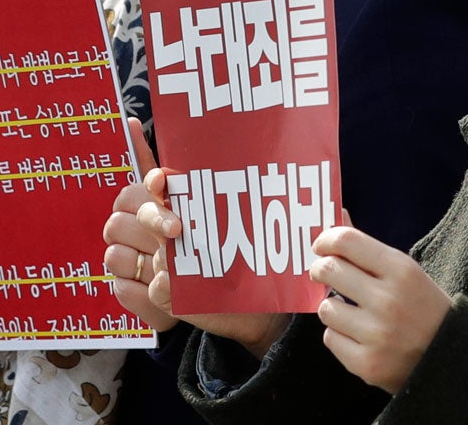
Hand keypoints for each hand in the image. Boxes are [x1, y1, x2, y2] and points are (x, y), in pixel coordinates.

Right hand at [100, 118, 290, 353]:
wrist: (267, 309)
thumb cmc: (274, 257)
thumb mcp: (289, 228)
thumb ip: (308, 213)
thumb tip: (339, 204)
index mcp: (194, 200)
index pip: (155, 173)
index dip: (145, 159)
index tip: (159, 170)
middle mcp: (170, 227)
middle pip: (132, 206)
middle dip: (151, 211)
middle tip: (178, 224)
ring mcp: (162, 261)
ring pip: (127, 247)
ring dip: (150, 249)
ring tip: (175, 253)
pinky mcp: (163, 295)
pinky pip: (142, 289)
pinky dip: (154, 288)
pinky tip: (170, 285)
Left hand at [309, 226, 450, 393]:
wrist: (450, 355)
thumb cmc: (423, 306)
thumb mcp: (405, 271)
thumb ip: (368, 248)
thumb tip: (338, 216)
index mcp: (401, 270)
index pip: (347, 241)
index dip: (326, 240)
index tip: (321, 246)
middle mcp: (388, 300)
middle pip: (328, 270)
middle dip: (320, 270)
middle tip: (325, 273)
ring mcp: (376, 334)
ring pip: (326, 308)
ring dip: (333, 307)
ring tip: (351, 311)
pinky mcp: (366, 363)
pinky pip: (330, 338)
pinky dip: (340, 335)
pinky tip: (359, 336)